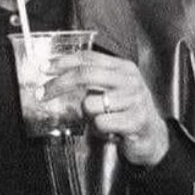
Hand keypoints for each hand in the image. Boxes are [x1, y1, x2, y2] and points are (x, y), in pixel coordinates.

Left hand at [45, 51, 168, 166]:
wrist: (152, 136)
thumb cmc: (127, 112)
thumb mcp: (112, 89)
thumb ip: (92, 80)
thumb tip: (58, 75)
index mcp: (123, 68)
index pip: (89, 58)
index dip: (64, 61)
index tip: (44, 67)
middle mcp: (130, 80)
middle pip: (85, 75)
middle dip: (59, 84)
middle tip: (42, 94)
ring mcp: (134, 100)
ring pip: (90, 104)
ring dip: (87, 116)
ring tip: (100, 119)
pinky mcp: (135, 121)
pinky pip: (100, 123)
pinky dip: (98, 130)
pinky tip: (109, 130)